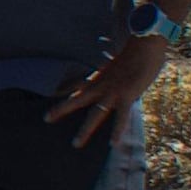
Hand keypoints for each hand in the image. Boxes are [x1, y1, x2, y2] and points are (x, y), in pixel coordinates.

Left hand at [50, 37, 168, 137]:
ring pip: (95, 114)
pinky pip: (121, 118)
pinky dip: (117, 132)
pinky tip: (113, 144)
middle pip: (77, 100)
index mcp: (99, 77)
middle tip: (45, 118)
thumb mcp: (118, 59)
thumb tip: (105, 49)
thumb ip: (111, 63)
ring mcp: (112, 92)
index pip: (77, 87)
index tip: (52, 100)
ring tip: (75, 144)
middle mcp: (101, 86)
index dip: (64, 94)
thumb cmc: (135, 51)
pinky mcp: (127, 97)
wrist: (145, 44)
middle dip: (61, 110)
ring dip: (85, 130)